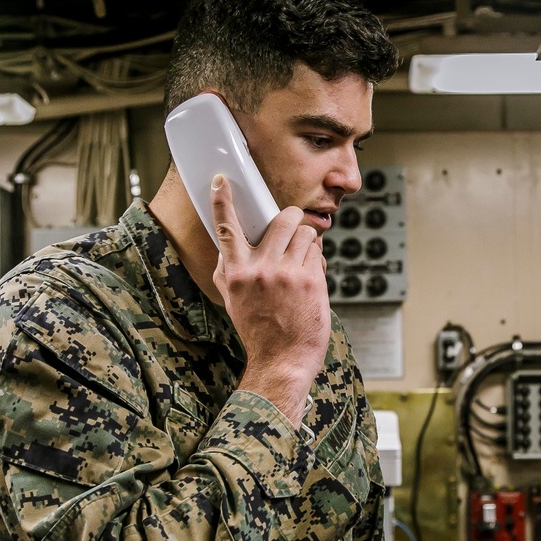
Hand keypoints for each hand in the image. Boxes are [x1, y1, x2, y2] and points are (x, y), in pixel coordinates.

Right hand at [210, 174, 329, 425]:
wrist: (282, 360)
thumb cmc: (258, 330)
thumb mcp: (232, 300)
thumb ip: (228, 270)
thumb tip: (228, 244)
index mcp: (236, 273)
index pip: (226, 228)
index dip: (223, 200)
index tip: (222, 180)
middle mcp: (260, 269)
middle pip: (282, 218)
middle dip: (291, 217)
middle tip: (292, 225)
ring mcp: (287, 273)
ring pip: (305, 232)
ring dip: (307, 240)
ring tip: (302, 259)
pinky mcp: (311, 279)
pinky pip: (317, 252)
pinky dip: (316, 259)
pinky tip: (311, 277)